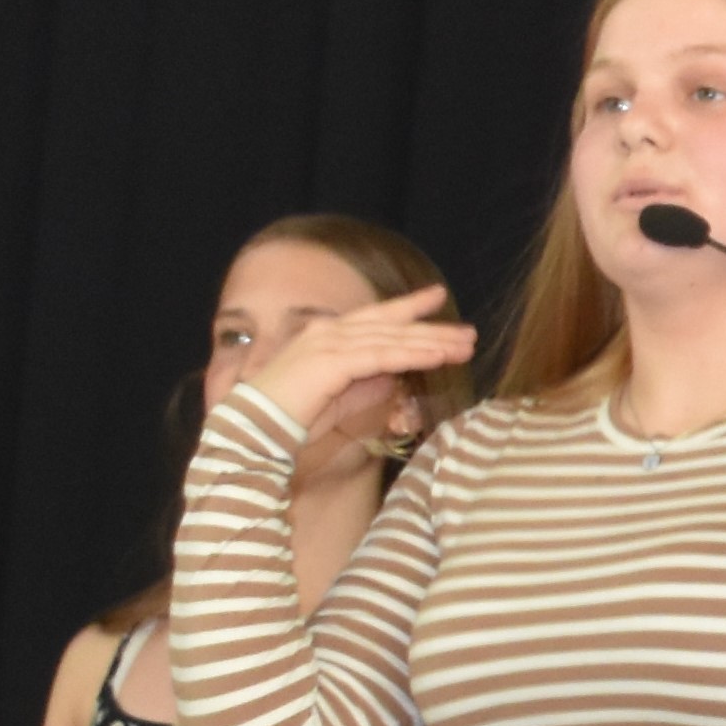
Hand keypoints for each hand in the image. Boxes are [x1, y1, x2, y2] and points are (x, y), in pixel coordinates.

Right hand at [245, 288, 477, 434]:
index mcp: (326, 335)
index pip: (375, 316)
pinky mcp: (331, 362)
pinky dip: (413, 355)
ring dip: (431, 342)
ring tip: (465, 346)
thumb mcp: (342, 394)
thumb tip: (397, 374)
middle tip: (469, 331)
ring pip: (391, 339)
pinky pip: (382, 356)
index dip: (407, 306)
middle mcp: (327, 333)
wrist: (256, 429)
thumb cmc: (295, 416)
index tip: (437, 296)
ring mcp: (328, 344)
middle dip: (432, 328)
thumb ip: (369, 380)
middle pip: (390, 326)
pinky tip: (439, 357)